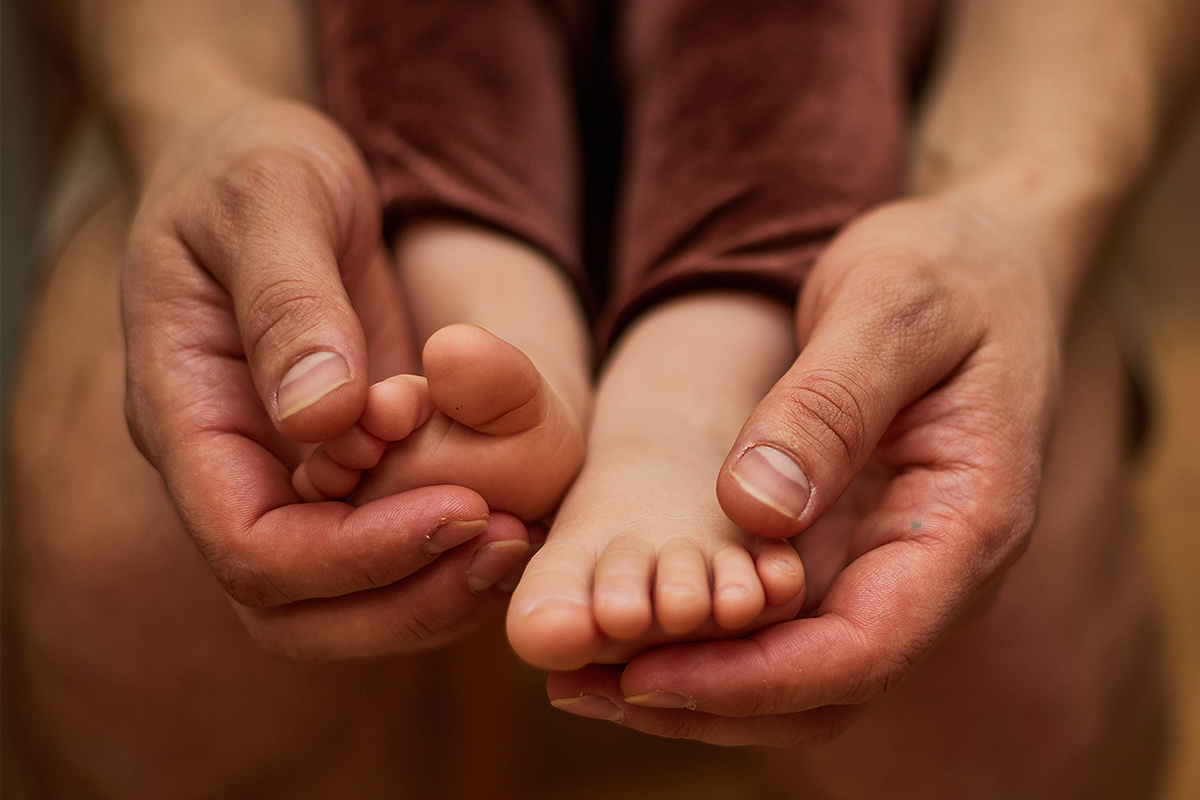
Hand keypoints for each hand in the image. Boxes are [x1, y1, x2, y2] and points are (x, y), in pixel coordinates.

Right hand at [121, 97, 529, 658]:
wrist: (256, 158)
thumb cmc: (250, 164)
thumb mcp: (271, 199)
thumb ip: (288, 304)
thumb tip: (321, 420)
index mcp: (187, 415)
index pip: (249, 546)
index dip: (354, 556)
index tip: (461, 507)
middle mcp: (231, 467)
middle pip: (291, 608)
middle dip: (402, 598)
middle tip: (510, 544)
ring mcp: (283, 476)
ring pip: (339, 602)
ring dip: (433, 591)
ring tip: (524, 539)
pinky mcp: (340, 468)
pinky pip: (383, 551)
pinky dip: (446, 555)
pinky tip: (517, 517)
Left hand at [547, 191, 1063, 743]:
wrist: (986, 261)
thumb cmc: (949, 270)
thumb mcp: (890, 307)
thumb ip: (830, 405)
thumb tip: (754, 510)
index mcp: (966, 523)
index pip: (863, 648)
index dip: (752, 678)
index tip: (643, 672)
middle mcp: (934, 569)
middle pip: (824, 688)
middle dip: (707, 702)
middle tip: (583, 688)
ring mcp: (891, 565)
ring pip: (799, 673)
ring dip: (697, 687)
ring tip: (582, 676)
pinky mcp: (850, 548)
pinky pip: (782, 623)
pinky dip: (708, 638)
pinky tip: (629, 622)